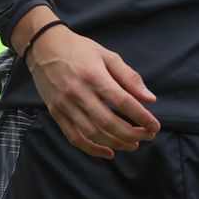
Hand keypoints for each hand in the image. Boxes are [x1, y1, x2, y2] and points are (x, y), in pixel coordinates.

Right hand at [16, 9, 158, 158]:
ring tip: (132, 144)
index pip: (123, 102)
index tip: (154, 126)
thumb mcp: (107, 56)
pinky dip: (92, 149)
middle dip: (132, 134)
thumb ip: (129, 77)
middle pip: (108, 123)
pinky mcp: (56, 112)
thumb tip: (150, 99)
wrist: (43, 46)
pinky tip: (108, 152)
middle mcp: (78, 92)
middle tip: (147, 136)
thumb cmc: (79, 49)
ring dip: (116, 143)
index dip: (142, 117)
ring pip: (92, 134)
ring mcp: (65, 105)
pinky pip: (74, 137)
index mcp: (94, 76)